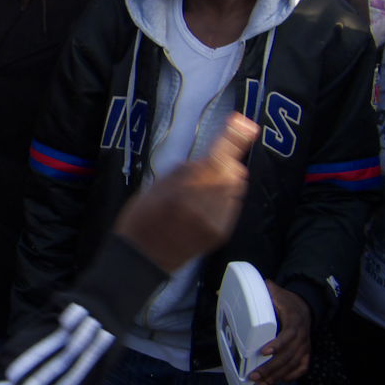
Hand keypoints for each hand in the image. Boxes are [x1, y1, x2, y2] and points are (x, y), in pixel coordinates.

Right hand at [112, 114, 257, 272]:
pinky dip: (224, 199)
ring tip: (204, 189)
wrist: (141, 260)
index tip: (245, 123)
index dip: (233, 139)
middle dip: (227, 163)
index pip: (216, 159)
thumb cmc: (140, 220)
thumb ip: (183, 172)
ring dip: (225, 181)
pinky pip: (232, 206)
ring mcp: (213, 221)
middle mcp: (201, 206)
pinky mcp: (219, 233)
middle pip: (232, 172)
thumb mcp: (154, 188)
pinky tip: (206, 205)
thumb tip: (209, 156)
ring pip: (235, 188)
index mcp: (181, 190)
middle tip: (211, 165)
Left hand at [250, 282, 309, 384]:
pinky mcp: (306, 352)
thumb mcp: (274, 292)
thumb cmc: (285, 301)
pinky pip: (302, 367)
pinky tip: (279, 381)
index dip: (277, 344)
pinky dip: (292, 376)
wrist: (305, 306)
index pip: (288, 334)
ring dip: (277, 376)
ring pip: (293, 364)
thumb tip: (226, 291)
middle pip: (289, 355)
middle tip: (254, 375)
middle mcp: (302, 335)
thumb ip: (258, 292)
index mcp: (294, 320)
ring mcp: (305, 345)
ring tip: (261, 384)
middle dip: (271, 367)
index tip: (263, 352)